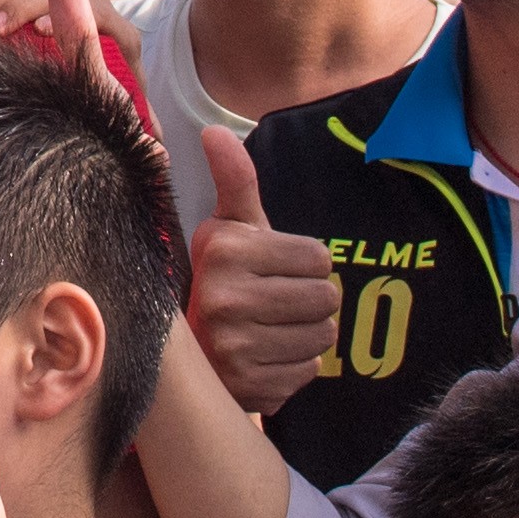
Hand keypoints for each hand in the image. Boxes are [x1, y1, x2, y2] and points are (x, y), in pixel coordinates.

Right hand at [188, 126, 338, 410]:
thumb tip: (215, 130)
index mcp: (224, 251)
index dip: (305, 264)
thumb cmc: (225, 280)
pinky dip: (295, 366)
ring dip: (306, 334)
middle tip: (276, 303)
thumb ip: (234, 180)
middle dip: (310, 300)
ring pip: (323, 337)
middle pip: (326, 298)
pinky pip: (309, 370)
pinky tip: (266, 357)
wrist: (192, 355)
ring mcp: (236, 348)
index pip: (319, 257)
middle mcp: (225, 298)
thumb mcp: (229, 229)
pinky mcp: (250, 387)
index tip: (273, 270)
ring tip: (271, 329)